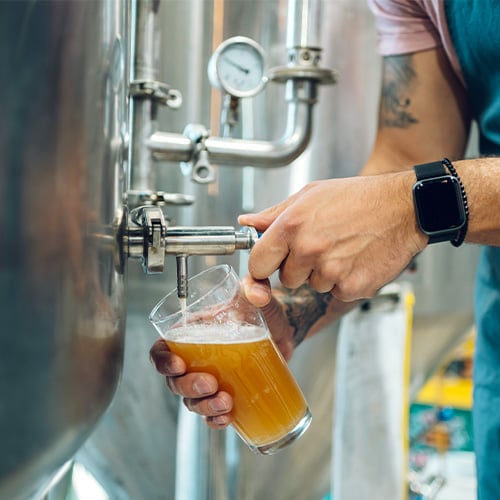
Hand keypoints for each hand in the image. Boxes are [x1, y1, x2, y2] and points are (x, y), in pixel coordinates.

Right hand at [149, 275, 295, 428]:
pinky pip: (212, 414)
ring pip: (191, 401)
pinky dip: (216, 420)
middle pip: (174, 381)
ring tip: (225, 402)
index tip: (178, 364)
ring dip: (203, 406)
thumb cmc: (262, 310)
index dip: (162, 360)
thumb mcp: (256, 295)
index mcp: (191, 334)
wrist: (284, 329)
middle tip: (210, 384)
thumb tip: (258, 292)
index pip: (162, 349)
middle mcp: (195, 358)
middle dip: (187, 387)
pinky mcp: (226, 393)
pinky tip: (228, 417)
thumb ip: (255, 286)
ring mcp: (209, 378)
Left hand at [238, 172, 426, 300]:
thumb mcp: (311, 195)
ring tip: (343, 249)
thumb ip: (274, 213)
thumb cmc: (358, 198)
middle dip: (299, 268)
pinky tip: (356, 260)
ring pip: (312, 286)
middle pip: (286, 279)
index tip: (271, 263)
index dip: (263, 266)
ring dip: (323, 274)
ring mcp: (330, 271)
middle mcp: (308, 249)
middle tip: (321, 246)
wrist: (404, 208)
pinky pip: (336, 292)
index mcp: (292, 226)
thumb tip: (248, 223)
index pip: (257, 264)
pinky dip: (345, 281)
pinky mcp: (352, 287)